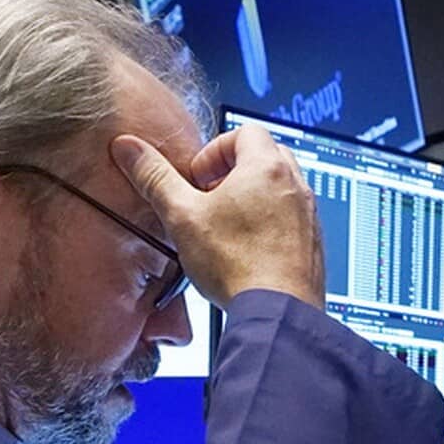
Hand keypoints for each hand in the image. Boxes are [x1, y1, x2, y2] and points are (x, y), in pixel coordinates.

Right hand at [111, 124, 324, 309]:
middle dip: (234, 172)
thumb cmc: (237, 265)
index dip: (214, 150)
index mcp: (266, 167)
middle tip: (211, 199)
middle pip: (266, 156)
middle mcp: (295, 185)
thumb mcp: (182, 216)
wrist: (277, 312)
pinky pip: (292, 220)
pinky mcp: (313, 244)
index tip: (198, 179)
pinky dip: (270, 225)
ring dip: (253, 199)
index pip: (244, 131)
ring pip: (280, 189)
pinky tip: (247, 253)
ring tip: (227, 228)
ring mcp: (309, 215)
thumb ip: (155, 179)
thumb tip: (130, 150)